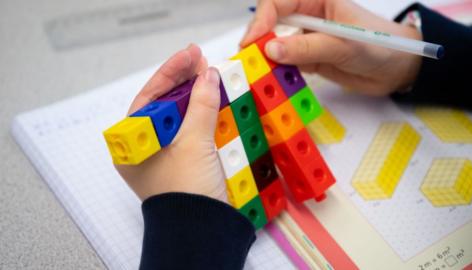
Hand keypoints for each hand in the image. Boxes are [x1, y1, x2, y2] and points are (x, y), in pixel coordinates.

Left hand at [115, 44, 226, 201]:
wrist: (203, 230)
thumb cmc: (187, 189)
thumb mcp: (194, 143)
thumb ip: (201, 105)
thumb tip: (208, 75)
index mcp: (133, 144)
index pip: (150, 98)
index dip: (170, 73)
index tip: (190, 54)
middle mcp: (145, 148)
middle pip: (165, 105)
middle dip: (184, 82)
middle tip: (202, 61)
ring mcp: (164, 156)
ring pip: (180, 117)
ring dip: (196, 97)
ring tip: (210, 75)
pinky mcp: (183, 162)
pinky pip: (191, 131)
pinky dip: (203, 116)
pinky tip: (214, 101)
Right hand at [241, 0, 421, 95]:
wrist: (397, 70)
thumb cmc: (380, 46)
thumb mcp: (344, 45)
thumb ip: (308, 47)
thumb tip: (271, 49)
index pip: (279, 2)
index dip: (262, 19)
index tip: (253, 41)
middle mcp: (307, 15)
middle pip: (270, 21)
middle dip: (257, 38)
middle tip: (247, 59)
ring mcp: (305, 38)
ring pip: (274, 43)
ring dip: (263, 57)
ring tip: (254, 72)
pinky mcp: (306, 58)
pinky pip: (284, 62)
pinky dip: (275, 71)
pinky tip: (270, 80)